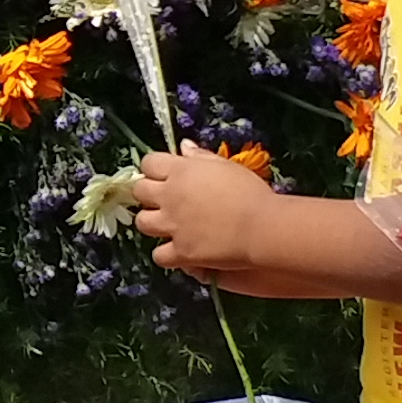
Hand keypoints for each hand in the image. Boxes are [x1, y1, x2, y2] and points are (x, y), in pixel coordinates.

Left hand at [132, 146, 277, 280]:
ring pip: (142, 223)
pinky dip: (165, 254)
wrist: (261, 226)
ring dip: (152, 222)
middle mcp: (169, 196)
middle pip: (140, 191)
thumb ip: (201, 156)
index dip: (153, 169)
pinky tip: (177, 251)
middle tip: (164, 200)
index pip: (149, 163)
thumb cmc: (250, 192)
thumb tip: (183, 146)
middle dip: (148, 194)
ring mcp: (172, 225)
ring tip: (167, 225)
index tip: (163, 175)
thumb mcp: (226, 166)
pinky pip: (158, 255)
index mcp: (180, 171)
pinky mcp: (180, 252)